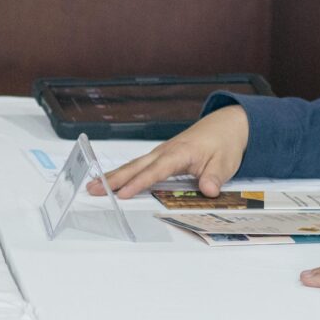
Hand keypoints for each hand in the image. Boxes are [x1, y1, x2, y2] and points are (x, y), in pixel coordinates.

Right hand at [94, 106, 248, 197]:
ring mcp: (161, 152)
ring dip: (113, 176)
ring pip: (134, 165)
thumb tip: (208, 190)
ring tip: (93, 186)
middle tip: (93, 189)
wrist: (226, 125)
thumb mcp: (225, 163)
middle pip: (135, 166)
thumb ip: (215, 177)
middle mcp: (165, 151)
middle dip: (113, 179)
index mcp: (179, 153)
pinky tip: (111, 180)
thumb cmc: (224, 143)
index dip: (139, 183)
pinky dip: (123, 172)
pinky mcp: (161, 155)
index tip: (123, 194)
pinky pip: (139, 165)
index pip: (155, 171)